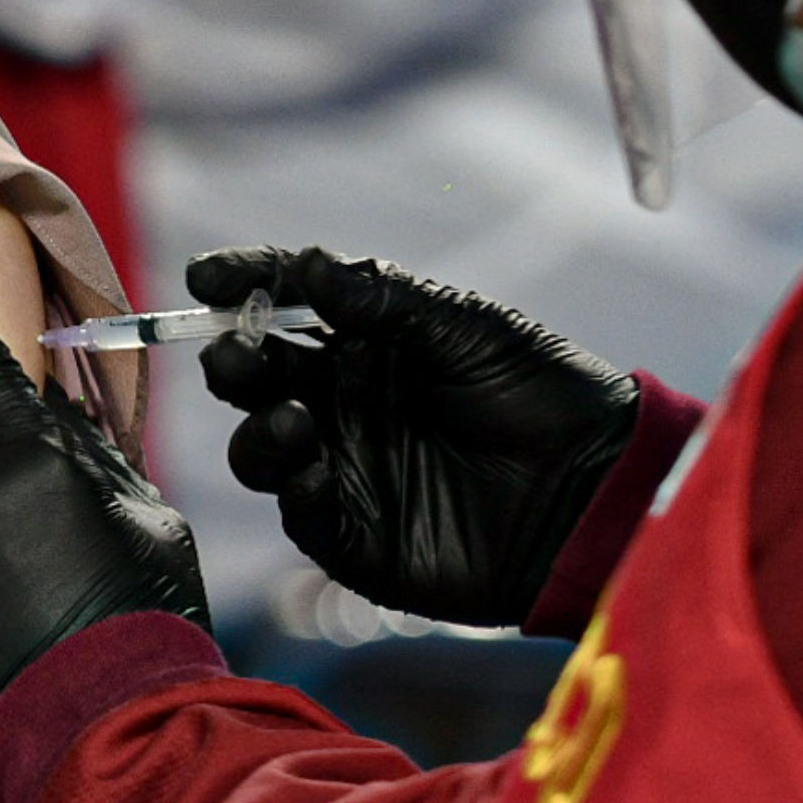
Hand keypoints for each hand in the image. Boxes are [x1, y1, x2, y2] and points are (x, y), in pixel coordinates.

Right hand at [191, 245, 637, 628]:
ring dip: (258, 428)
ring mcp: (346, 468)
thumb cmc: (542, 393)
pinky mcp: (358, 536)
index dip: (243, 286)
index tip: (205, 277)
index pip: (285, 304)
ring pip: (261, 448)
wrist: (598, 491)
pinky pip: (300, 513)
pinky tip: (314, 469)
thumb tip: (303, 266)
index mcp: (367, 343)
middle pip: (257, 377)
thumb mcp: (468, 328)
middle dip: (233, 359)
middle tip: (237, 351)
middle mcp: (344, 402)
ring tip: (291, 417)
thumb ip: (382, 300)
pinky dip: (293, 489)